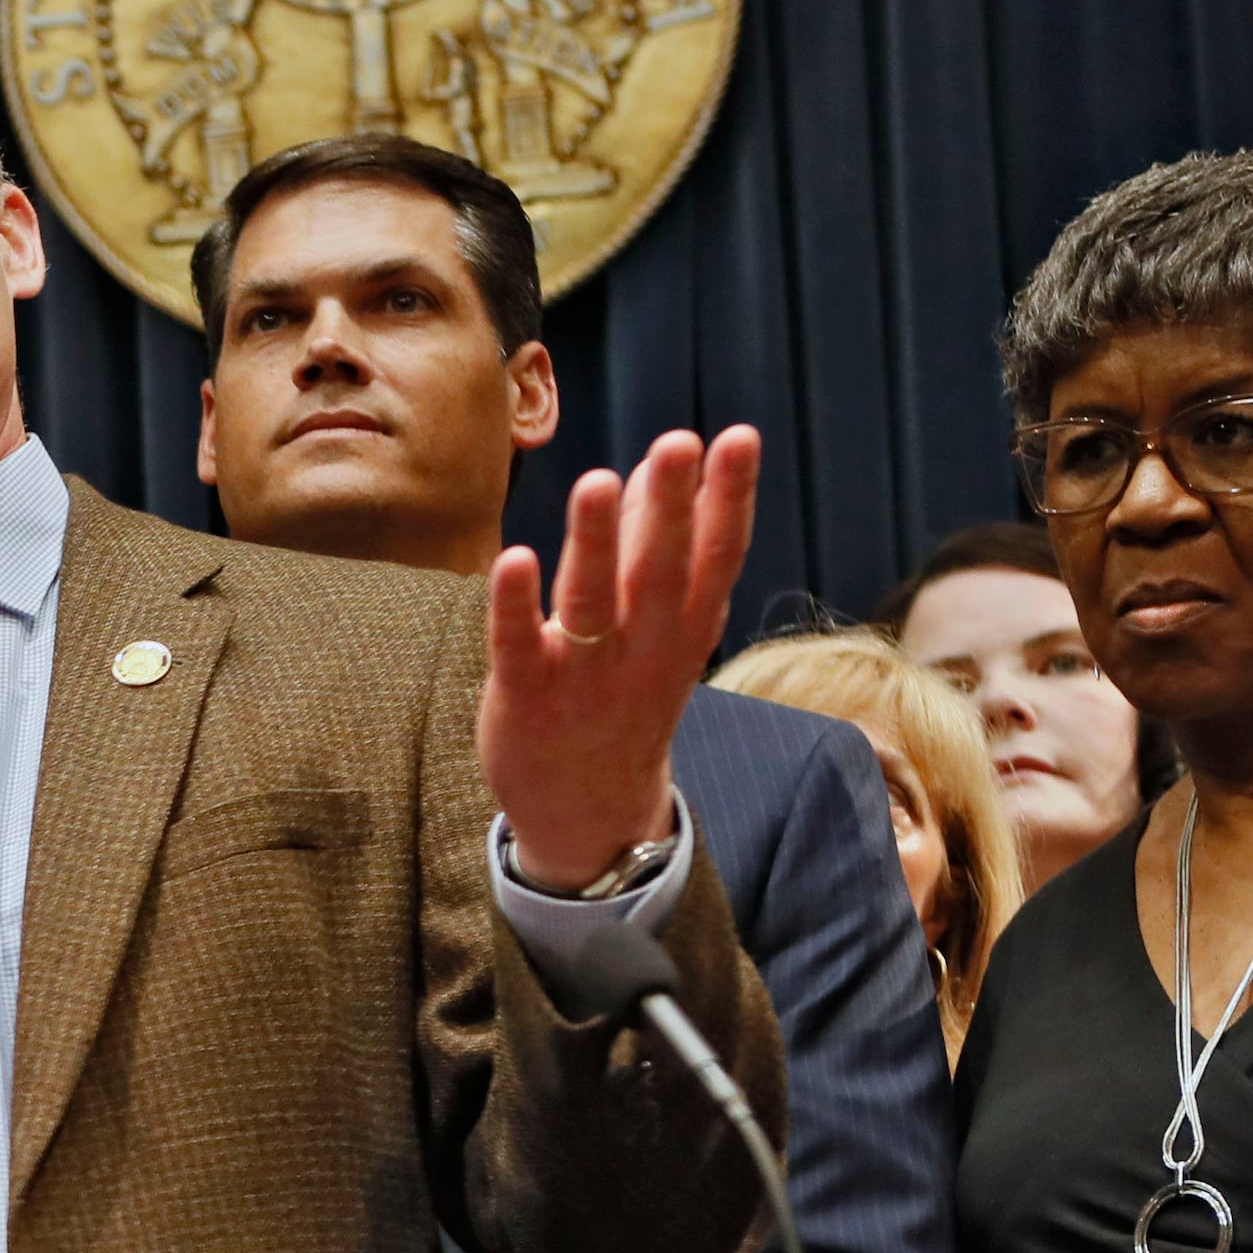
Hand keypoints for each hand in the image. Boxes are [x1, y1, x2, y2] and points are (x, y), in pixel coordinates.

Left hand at [480, 425, 760, 887]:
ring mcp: (582, 674)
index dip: (729, 499)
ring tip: (598, 481)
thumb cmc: (622, 697)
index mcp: (683, 629)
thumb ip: (656, 550)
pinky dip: (515, 606)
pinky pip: (516, 645)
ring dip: (596, 542)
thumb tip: (654, 469)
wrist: (587, 813)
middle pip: (659, 572)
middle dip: (669, 508)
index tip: (739, 439)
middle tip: (678, 443)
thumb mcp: (660, 631)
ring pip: (590, 601)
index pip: (715, 557)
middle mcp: (642, 649)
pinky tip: (512, 558)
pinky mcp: (523, 695)